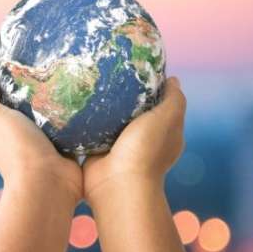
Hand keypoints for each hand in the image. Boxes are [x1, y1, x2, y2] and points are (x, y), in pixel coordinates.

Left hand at [0, 74, 81, 202]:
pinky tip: (85, 105)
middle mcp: (19, 141)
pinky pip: (72, 132)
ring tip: (72, 84)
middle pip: (28, 110)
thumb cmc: (17, 148)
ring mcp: (43, 148)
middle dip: (38, 94)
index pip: (1, 105)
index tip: (24, 68)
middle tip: (54, 73)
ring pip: (52, 120)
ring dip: (60, 107)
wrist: (48, 184)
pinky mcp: (65, 153)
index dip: (9, 87)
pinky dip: (77, 121)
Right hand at [83, 77, 186, 203]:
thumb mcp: (167, 118)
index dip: (152, 87)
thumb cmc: (145, 149)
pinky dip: (87, 120)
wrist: (116, 182)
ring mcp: (119, 146)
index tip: (137, 69)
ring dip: (104, 107)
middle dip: (124, 95)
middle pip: (134, 111)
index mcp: (164, 134)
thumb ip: (173, 99)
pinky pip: (92, 131)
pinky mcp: (98, 151)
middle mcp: (143, 140)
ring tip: (91, 84)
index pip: (161, 105)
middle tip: (109, 73)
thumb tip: (173, 80)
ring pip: (112, 120)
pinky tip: (78, 105)